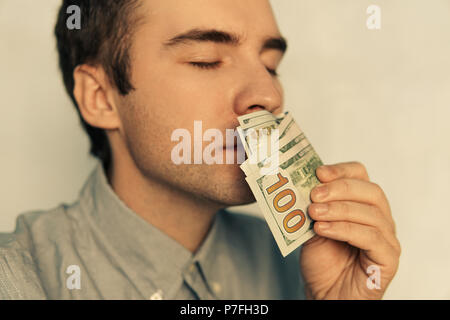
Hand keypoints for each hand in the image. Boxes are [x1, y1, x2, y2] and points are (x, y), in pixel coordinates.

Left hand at [300, 162, 400, 298]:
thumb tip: (303, 184)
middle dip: (340, 189)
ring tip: (314, 213)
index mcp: (362, 205)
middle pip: (370, 191)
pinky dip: (345, 230)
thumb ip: (314, 206)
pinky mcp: (388, 259)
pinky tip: (324, 230)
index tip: (319, 172)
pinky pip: (371, 238)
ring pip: (371, 214)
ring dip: (339, 210)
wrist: (326, 294)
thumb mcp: (312, 226)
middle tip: (315, 194)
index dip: (341, 170)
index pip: (361, 176)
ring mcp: (387, 238)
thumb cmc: (323, 262)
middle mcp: (380, 218)